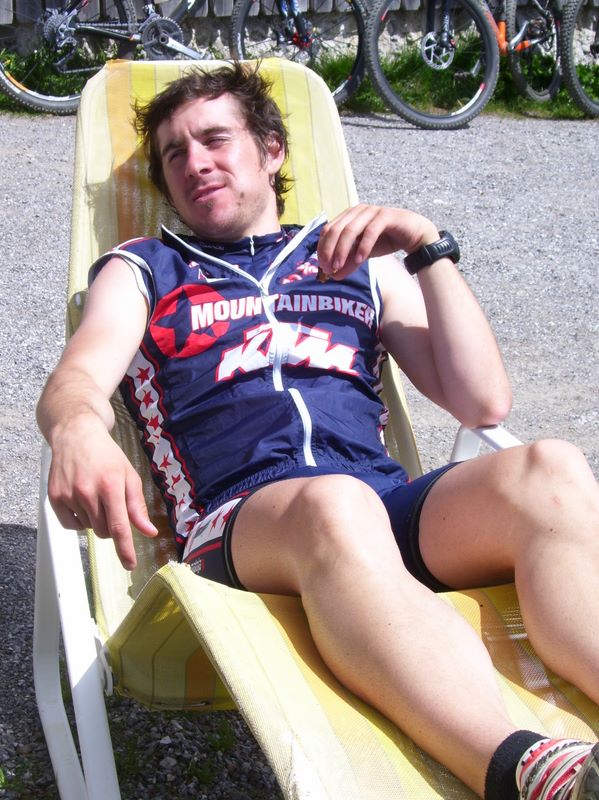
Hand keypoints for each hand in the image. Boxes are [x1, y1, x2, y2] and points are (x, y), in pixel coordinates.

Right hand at [47, 415, 157, 569]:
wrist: (77, 436)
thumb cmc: (107, 456)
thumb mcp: (129, 476)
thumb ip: (138, 507)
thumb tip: (149, 533)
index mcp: (111, 486)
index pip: (119, 526)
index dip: (125, 549)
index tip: (130, 565)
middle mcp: (88, 492)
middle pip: (104, 531)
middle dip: (112, 525)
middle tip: (111, 504)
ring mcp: (69, 495)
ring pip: (88, 528)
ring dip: (96, 520)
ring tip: (95, 495)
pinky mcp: (54, 498)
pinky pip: (71, 525)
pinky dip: (79, 520)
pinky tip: (81, 501)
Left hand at [317, 204, 438, 280]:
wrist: (413, 235)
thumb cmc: (385, 241)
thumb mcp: (362, 254)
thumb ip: (348, 262)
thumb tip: (333, 276)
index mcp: (348, 216)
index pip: (328, 230)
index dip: (322, 248)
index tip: (322, 266)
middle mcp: (357, 211)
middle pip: (336, 230)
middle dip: (329, 250)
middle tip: (328, 268)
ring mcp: (371, 211)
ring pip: (350, 230)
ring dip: (342, 250)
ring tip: (339, 267)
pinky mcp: (385, 216)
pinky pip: (370, 231)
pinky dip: (363, 247)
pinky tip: (359, 260)